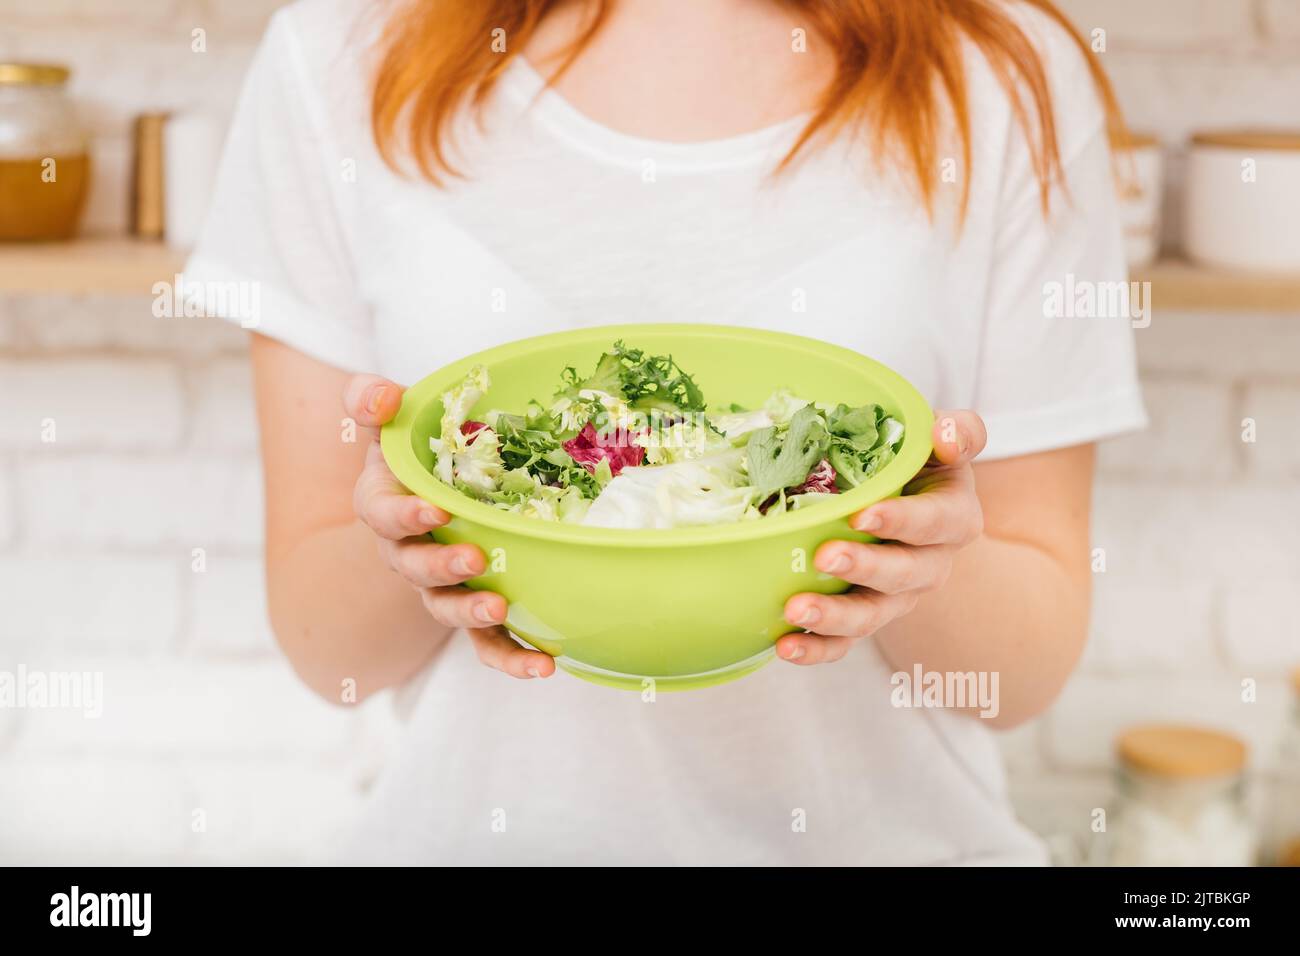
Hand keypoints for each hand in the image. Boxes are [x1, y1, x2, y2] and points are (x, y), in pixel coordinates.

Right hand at [343, 374, 555, 679]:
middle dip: (441, 568)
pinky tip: (544, 666)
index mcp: (385, 507)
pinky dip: (512, 658)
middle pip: (414, 569)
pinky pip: (488, 643)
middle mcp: (406, 554)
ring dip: (471, 613)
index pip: (383, 514)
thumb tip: (379, 395)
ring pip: (447, 610)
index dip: (405, 516)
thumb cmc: (416, 453)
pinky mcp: (474, 612)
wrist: (428, 496)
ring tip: (500, 609)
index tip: (434, 510)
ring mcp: (439, 588)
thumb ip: (375, 403)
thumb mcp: (392, 423)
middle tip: (474, 559)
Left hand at [776, 410, 986, 664]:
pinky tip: (785, 646)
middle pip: (902, 575)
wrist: (905, 496)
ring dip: (833, 616)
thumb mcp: (944, 437)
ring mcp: (896, 598)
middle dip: (864, 568)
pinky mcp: (865, 617)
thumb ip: (957, 432)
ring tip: (794, 610)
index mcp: (954, 519)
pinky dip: (816, 648)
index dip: (902, 521)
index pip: (934, 522)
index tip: (863, 515)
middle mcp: (930, 565)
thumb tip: (943, 436)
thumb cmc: (917, 460)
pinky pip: (844, 642)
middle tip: (824, 557)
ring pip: (871, 615)